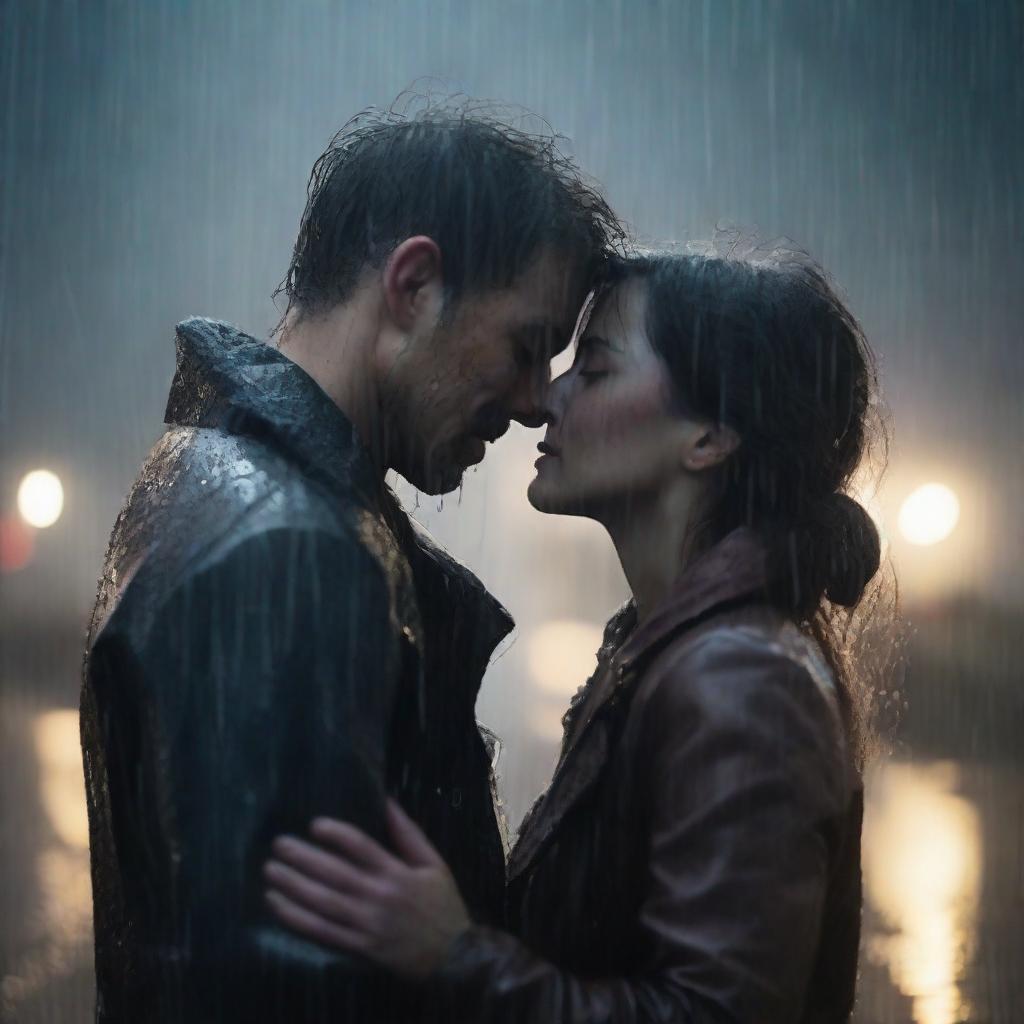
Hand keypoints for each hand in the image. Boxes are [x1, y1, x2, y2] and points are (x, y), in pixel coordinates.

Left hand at [263, 799, 471, 979]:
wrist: (454, 957)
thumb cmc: (443, 905)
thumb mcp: (435, 864)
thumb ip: (410, 834)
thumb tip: (387, 801)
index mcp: (397, 873)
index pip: (361, 846)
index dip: (335, 834)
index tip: (314, 825)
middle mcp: (379, 896)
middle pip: (334, 873)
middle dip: (303, 857)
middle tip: (278, 844)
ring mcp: (368, 924)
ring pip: (324, 903)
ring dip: (294, 886)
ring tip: (271, 871)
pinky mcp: (360, 947)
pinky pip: (323, 932)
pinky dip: (298, 919)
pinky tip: (279, 906)